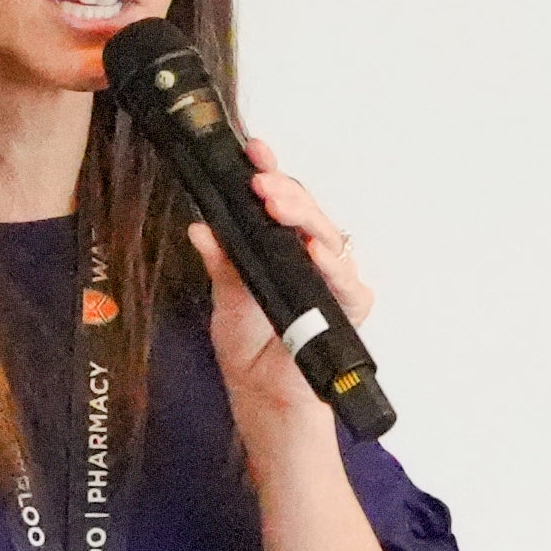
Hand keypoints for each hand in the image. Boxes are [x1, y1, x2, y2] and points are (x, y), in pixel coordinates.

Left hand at [189, 137, 380, 425]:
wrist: (261, 398)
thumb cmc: (250, 350)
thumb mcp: (225, 297)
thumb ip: (220, 262)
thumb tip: (201, 228)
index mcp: (281, 249)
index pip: (281, 203)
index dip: (271, 173)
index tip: (254, 151)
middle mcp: (310, 260)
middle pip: (308, 214)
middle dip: (285, 192)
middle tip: (261, 182)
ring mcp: (331, 284)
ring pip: (330, 240)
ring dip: (305, 219)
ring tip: (279, 206)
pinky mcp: (347, 313)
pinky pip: (349, 286)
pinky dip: (334, 269)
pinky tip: (316, 255)